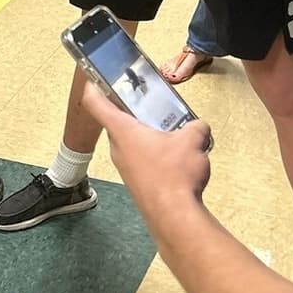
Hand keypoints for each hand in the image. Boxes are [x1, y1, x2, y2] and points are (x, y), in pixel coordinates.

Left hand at [82, 82, 211, 226]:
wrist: (174, 216)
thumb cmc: (175, 172)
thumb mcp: (193, 140)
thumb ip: (196, 126)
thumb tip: (198, 127)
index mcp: (123, 130)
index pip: (95, 102)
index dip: (93, 85)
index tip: (96, 76)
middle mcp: (118, 147)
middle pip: (118, 122)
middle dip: (135, 112)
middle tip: (153, 105)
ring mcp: (125, 167)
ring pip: (132, 142)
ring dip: (149, 135)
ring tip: (173, 133)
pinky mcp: (136, 183)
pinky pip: (142, 160)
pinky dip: (155, 154)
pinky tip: (177, 159)